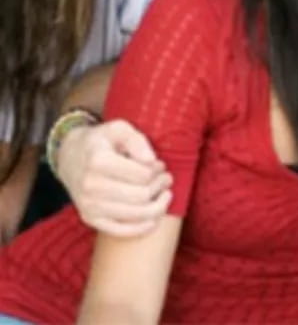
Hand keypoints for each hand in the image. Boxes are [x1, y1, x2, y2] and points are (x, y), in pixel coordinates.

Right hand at [57, 120, 171, 235]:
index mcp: (99, 161)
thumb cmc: (101, 140)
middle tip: (166, 179)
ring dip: (158, 207)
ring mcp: (89, 205)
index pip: (142, 175)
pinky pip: (121, 231)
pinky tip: (154, 218)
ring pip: (135, 215)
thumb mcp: (118, 128)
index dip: (158, 170)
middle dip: (160, 187)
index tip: (160, 165)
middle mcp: (91, 186)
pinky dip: (142, 227)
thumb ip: (137, 140)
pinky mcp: (90, 219)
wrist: (69, 156)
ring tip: (164, 195)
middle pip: (141, 196)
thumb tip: (151, 161)